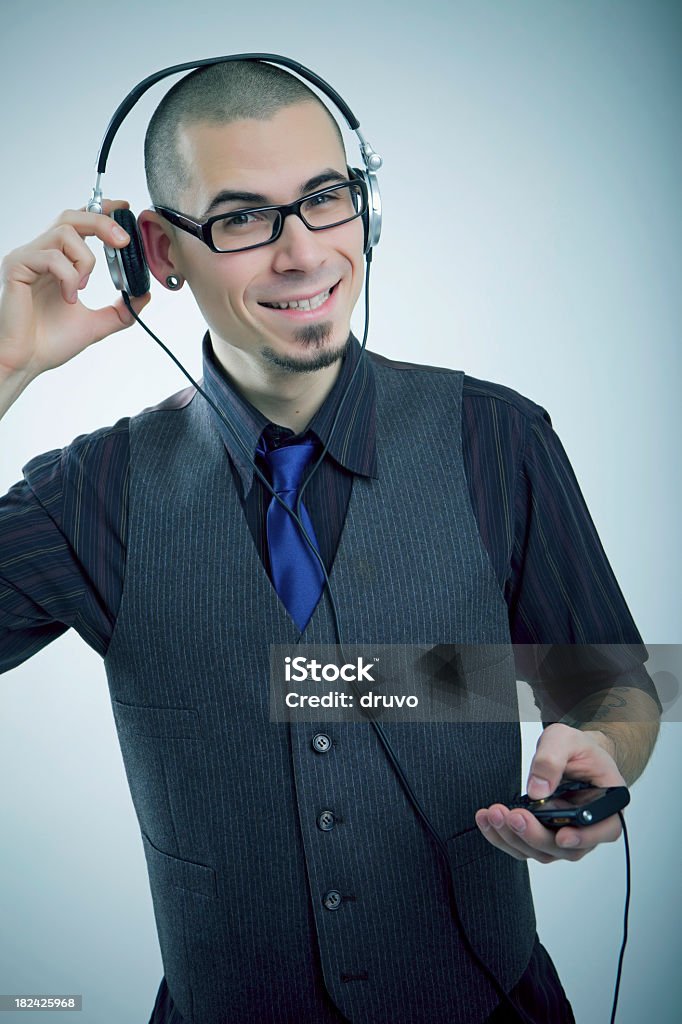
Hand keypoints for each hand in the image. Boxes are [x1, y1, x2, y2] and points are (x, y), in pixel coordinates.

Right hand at [0, 200, 149, 383]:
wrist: (25, 362)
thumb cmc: (49, 343)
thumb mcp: (95, 324)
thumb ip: (120, 310)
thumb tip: (144, 295)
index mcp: (57, 262)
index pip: (78, 223)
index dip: (101, 210)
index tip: (124, 208)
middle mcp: (40, 254)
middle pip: (71, 216)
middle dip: (102, 222)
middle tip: (124, 241)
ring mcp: (26, 258)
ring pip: (64, 232)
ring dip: (85, 259)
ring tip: (83, 288)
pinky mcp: (16, 267)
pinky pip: (51, 257)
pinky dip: (69, 277)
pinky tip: (68, 298)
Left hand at [475, 723, 624, 862]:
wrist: (571, 753)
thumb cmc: (577, 748)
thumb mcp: (565, 740)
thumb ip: (552, 759)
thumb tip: (538, 790)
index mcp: (608, 803)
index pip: (605, 830)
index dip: (584, 838)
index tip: (562, 836)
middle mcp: (589, 826)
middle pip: (566, 847)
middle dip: (535, 834)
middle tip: (511, 816)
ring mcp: (566, 834)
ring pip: (542, 852)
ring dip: (514, 838)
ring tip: (493, 815)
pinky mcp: (544, 835)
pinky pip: (525, 845)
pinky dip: (504, 836)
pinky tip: (487, 820)